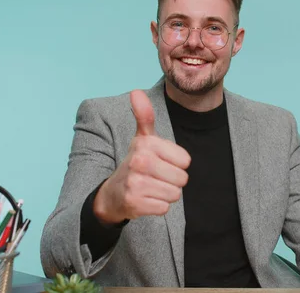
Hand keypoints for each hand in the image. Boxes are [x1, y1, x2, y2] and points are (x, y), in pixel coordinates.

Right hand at [93, 90, 190, 223]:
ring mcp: (136, 183)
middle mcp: (139, 162)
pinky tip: (146, 199)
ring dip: (166, 194)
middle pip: (182, 179)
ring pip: (175, 194)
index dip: (177, 164)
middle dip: (172, 181)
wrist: (113, 193)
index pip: (186, 160)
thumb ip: (144, 116)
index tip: (161, 162)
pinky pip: (164, 208)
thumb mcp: (141, 139)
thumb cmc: (136, 163)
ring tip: (151, 188)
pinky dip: (158, 206)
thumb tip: (136, 92)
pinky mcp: (135, 204)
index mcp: (146, 144)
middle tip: (156, 177)